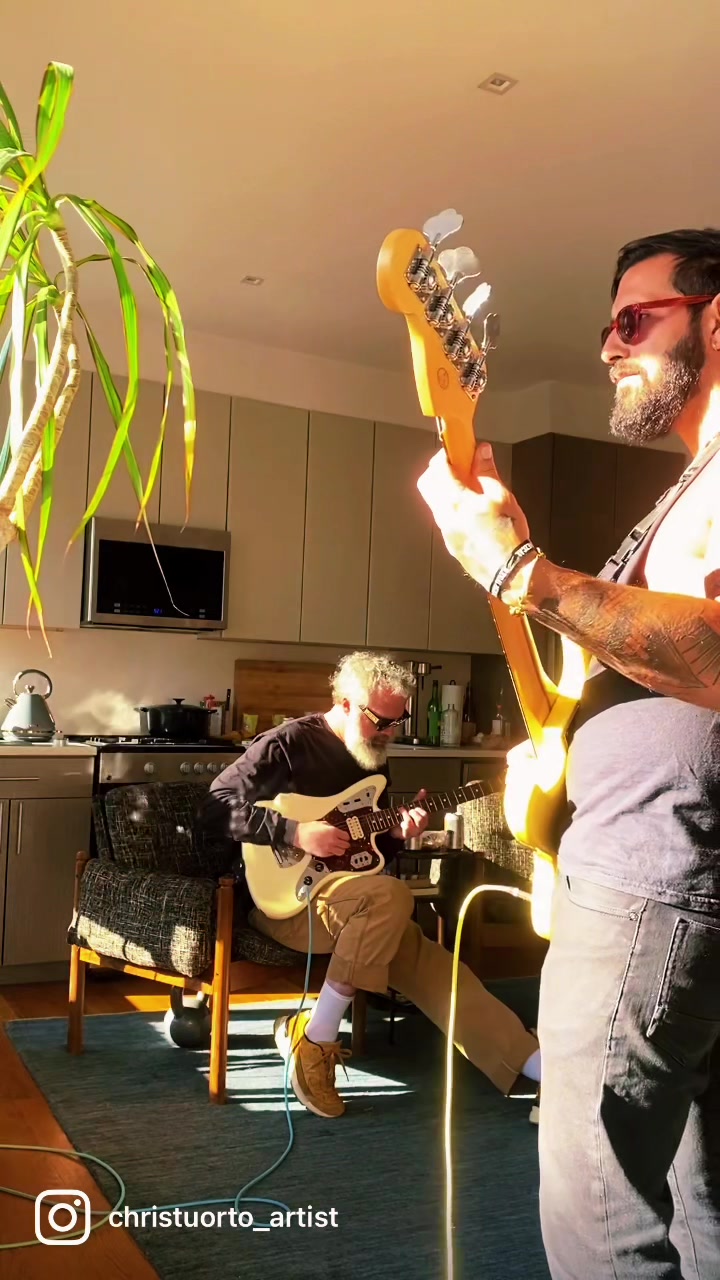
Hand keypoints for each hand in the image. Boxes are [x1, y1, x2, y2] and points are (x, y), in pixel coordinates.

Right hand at [294, 820, 349, 858]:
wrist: (300, 836)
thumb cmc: (309, 828)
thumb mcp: (323, 824)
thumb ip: (331, 827)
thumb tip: (337, 830)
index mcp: (333, 832)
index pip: (346, 836)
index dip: (346, 836)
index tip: (345, 837)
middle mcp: (332, 841)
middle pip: (346, 845)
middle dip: (345, 843)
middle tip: (343, 842)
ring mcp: (328, 848)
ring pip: (341, 852)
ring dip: (341, 849)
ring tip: (339, 847)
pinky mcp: (324, 854)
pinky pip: (333, 854)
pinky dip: (333, 852)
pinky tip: (330, 849)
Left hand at [391, 789, 429, 840]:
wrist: (394, 828)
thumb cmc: (405, 818)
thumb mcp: (412, 807)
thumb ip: (418, 799)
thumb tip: (424, 790)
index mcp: (423, 821)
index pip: (425, 814)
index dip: (420, 809)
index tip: (415, 808)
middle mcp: (420, 827)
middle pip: (421, 819)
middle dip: (413, 812)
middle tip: (410, 811)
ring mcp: (413, 832)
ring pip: (412, 822)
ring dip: (406, 816)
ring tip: (403, 813)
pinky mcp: (406, 835)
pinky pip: (405, 827)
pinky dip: (402, 822)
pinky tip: (400, 821)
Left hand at [416, 442, 530, 591]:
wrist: (510, 572)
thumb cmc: (508, 537)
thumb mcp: (502, 497)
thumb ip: (487, 472)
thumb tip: (481, 453)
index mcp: (455, 501)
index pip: (437, 469)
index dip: (446, 455)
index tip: (457, 450)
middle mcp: (444, 516)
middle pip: (427, 484)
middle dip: (439, 471)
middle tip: (459, 466)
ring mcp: (445, 531)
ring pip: (433, 502)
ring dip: (444, 489)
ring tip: (469, 488)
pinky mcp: (450, 542)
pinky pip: (443, 518)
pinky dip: (451, 507)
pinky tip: (470, 508)